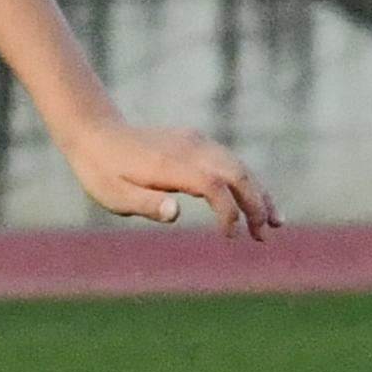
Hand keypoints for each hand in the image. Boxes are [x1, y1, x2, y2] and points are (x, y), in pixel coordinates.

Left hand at [64, 120, 279, 238]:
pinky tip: (257, 202)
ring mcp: (195, 142)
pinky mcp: (197, 142)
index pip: (213, 185)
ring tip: (274, 225)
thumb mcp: (114, 195)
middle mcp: (189, 148)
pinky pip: (230, 162)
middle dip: (256, 205)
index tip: (230, 237)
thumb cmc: (103, 172)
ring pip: (239, 166)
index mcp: (170, 165)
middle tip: (263, 237)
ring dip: (259, 194)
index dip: (228, 211)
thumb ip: (145, 203)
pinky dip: (248, 182)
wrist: (97, 134)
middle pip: (237, 173)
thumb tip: (175, 213)